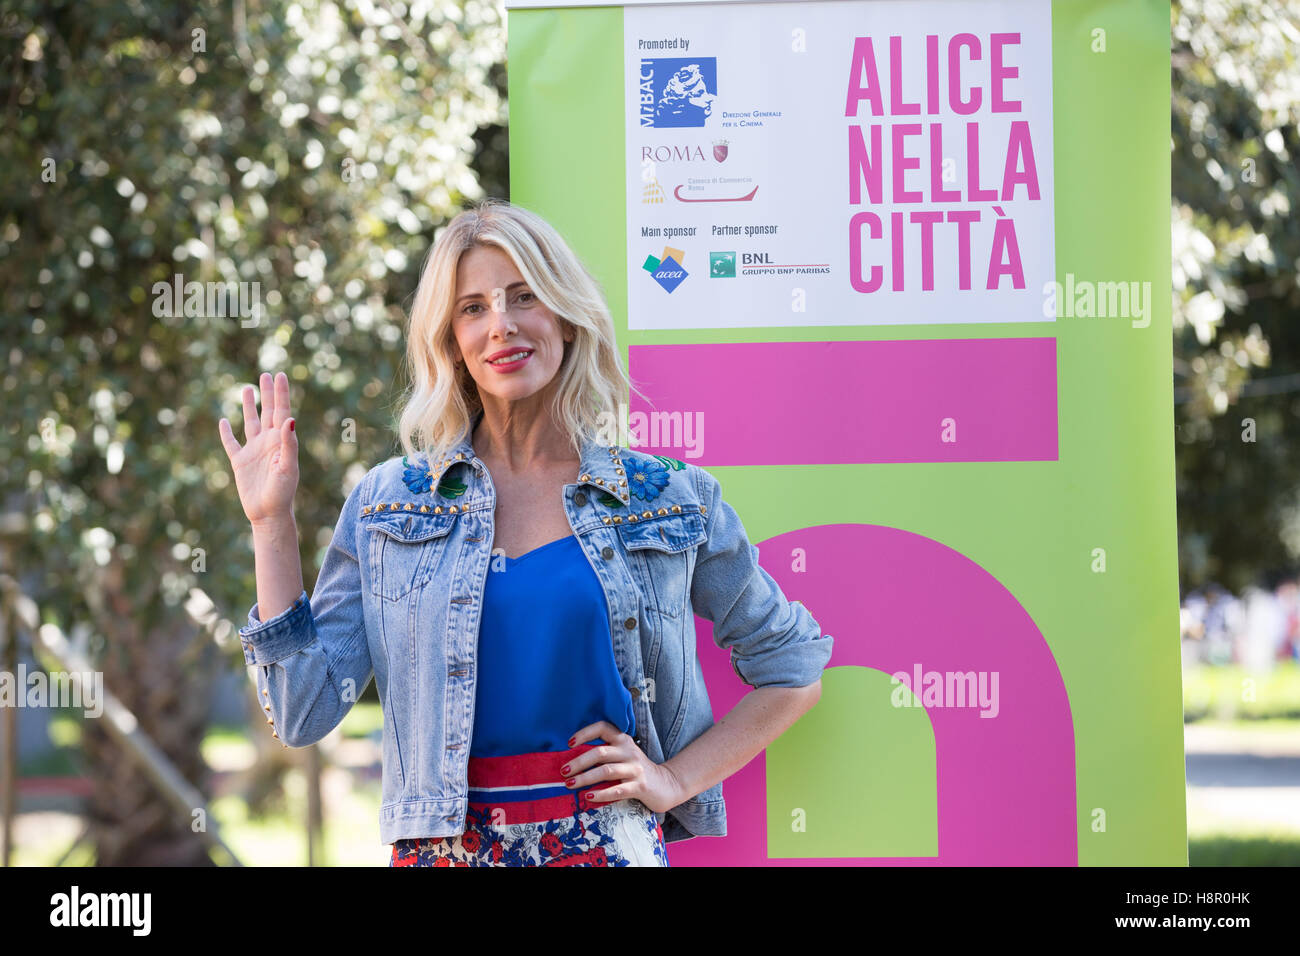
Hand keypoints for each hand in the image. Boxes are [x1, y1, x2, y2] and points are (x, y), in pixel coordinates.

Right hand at [218, 371, 299, 527]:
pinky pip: (231, 443)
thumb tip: (289, 419)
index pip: (282, 411)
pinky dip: (226, 432)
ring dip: (249, 406)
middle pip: (267, 412)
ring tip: (248, 389)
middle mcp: (268, 443)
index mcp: (281, 441)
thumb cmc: (282, 492)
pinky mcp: (240, 462)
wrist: (268, 514)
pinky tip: (223, 420)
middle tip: (266, 374)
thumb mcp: (288, 467)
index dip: (281, 393)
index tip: (280, 375)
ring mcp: (253, 451)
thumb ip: (288, 443)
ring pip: (250, 423)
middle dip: (268, 394)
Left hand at [563, 721, 686, 814]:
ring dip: (585, 778)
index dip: (585, 733)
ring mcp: (635, 769)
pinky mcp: (640, 786)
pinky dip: (601, 794)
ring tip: (570, 784)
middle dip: (579, 762)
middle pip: (600, 752)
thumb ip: (606, 752)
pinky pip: (618, 790)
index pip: (603, 727)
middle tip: (563, 771)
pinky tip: (588, 797)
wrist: (666, 784)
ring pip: (606, 771)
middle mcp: (629, 751)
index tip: (569, 744)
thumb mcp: (623, 755)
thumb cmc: (636, 770)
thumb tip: (572, 760)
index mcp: (623, 740)